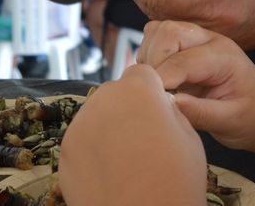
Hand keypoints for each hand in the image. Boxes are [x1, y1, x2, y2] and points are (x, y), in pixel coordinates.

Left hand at [61, 64, 205, 203]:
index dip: (151, 91)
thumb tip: (159, 108)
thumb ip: (170, 112)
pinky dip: (92, 152)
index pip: (141, 72)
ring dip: (108, 129)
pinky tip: (109, 172)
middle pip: (115, 93)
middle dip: (127, 108)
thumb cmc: (175, 182)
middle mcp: (104, 99)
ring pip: (96, 116)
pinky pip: (81, 141)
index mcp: (139, 90)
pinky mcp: (64, 152)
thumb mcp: (190, 138)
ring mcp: (80, 126)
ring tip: (126, 160)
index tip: (157, 112)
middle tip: (143, 139)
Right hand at [138, 21, 254, 153]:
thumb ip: (201, 113)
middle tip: (154, 93)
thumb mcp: (231, 122)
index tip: (150, 102)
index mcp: (224, 56)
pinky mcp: (185, 48)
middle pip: (167, 32)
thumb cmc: (252, 118)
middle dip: (152, 61)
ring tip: (157, 87)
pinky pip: (156, 40)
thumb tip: (168, 102)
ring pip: (158, 32)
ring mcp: (197, 41)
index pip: (182, 60)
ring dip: (148, 57)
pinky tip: (158, 82)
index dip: (160, 80)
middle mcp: (210, 41)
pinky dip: (148, 57)